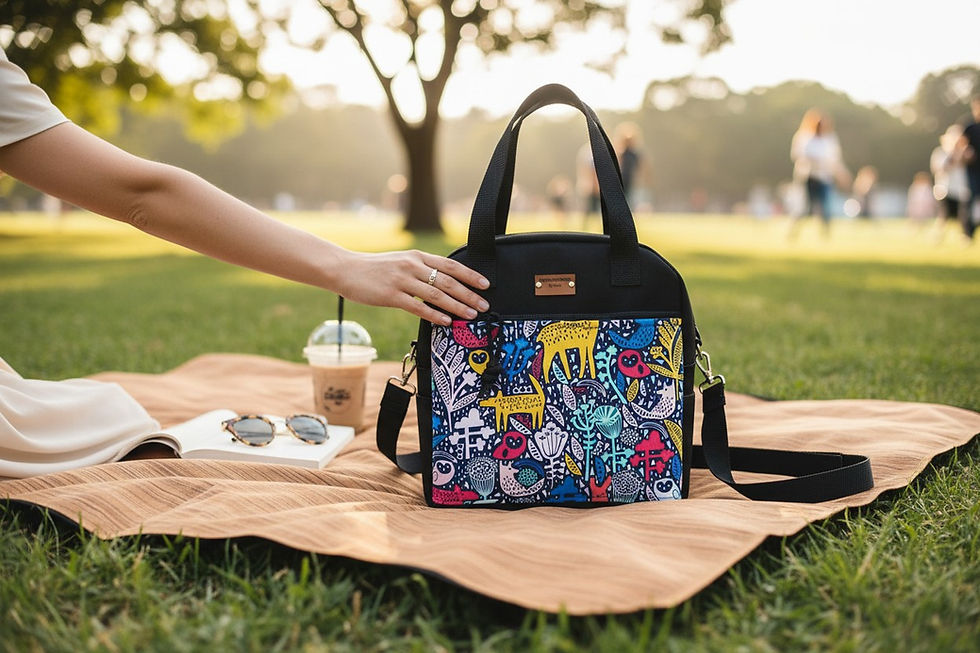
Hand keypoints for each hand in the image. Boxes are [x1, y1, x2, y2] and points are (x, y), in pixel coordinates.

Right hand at [333, 250, 489, 324]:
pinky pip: (418, 306)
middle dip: (469, 295)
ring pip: (436, 295)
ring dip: (457, 306)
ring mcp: (401, 280)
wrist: (346, 269)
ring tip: (470, 315)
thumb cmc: (375, 269)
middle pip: (448, 282)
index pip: (450, 265)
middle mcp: (412, 266)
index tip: (486, 285)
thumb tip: (443, 283)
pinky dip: (434, 315)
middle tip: (484, 306)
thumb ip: (421, 269)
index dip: (470, 275)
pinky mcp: (391, 295)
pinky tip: (446, 322)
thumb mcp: (401, 262)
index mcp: (417, 256)